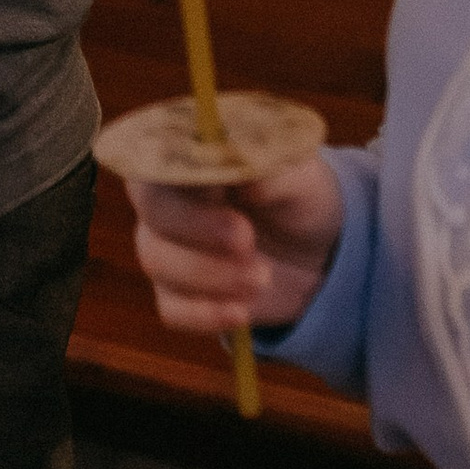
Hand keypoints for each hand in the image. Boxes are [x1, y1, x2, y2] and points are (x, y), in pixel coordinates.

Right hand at [133, 155, 342, 341]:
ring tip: (263, 277)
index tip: (222, 189)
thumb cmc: (297, 195)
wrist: (315, 250)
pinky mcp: (175, 292)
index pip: (161, 154)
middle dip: (198, 229)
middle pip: (154, 210)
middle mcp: (165, 197)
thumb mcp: (299, 177)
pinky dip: (205, 314)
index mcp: (189, 155)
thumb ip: (270, 169)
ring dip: (210, 274)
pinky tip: (242, 313)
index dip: (183, 174)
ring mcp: (164, 246)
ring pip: (158, 260)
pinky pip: (171, 308)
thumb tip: (243, 162)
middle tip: (247, 241)